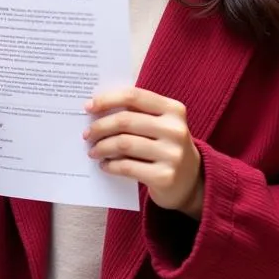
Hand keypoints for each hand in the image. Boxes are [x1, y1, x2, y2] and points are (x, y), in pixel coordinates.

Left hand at [84, 87, 203, 218]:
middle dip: (100, 127)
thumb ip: (136, 112)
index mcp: (174, 109)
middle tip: (87, 134)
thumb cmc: (165, 145)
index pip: (133, 96)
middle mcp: (175, 130)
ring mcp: (172, 154)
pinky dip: (110, 165)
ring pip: (123, 144)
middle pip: (125, 121)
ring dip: (102, 147)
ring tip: (93, 150)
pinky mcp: (165, 177)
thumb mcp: (160, 124)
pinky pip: (127, 167)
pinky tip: (104, 165)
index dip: (107, 99)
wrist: (191, 182)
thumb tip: (95, 108)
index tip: (88, 107)